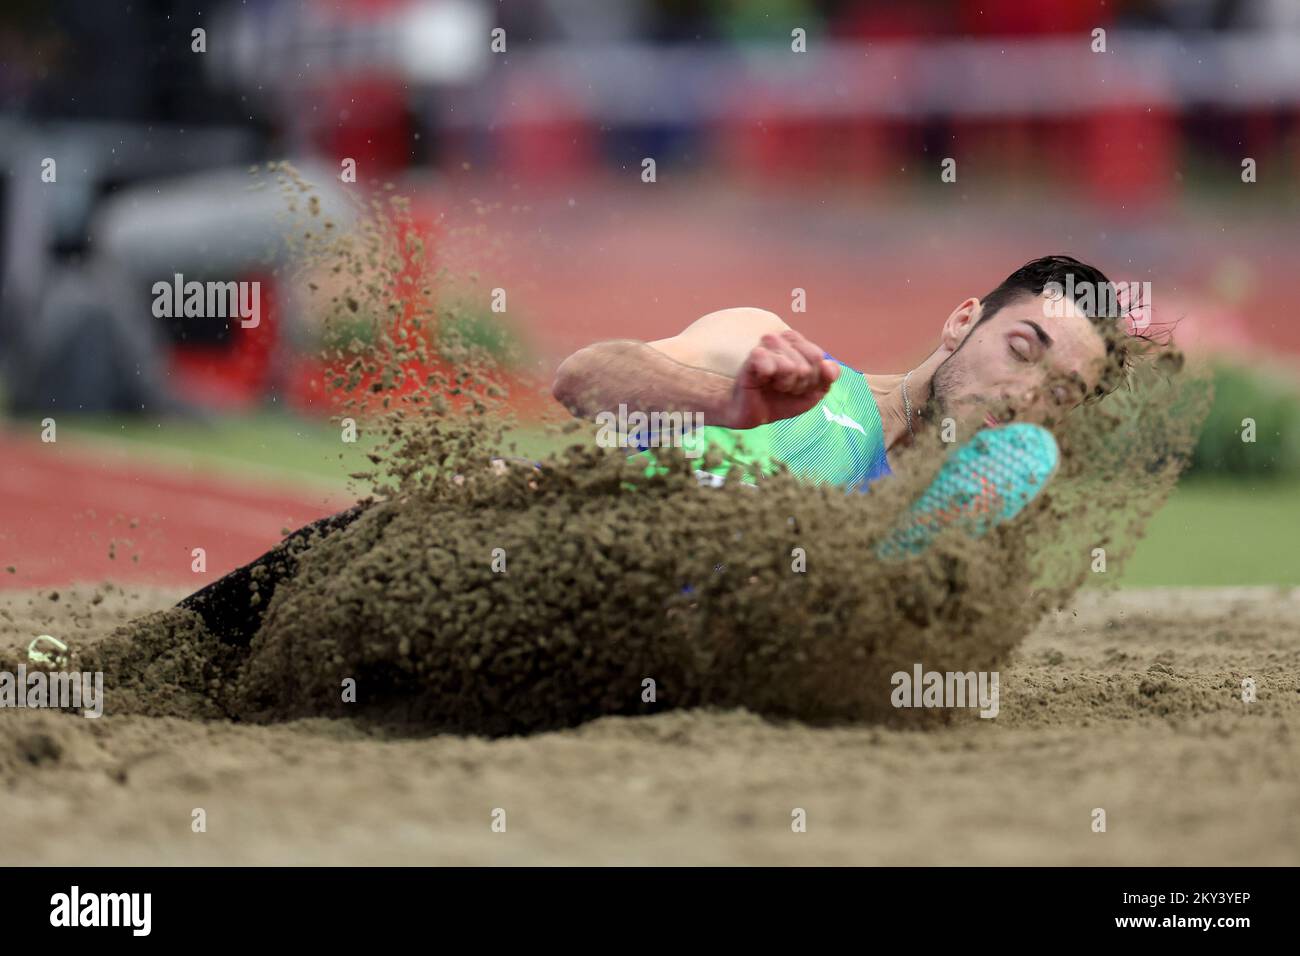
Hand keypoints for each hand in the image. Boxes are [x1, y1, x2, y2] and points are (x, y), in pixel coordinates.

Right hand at [722, 330, 839, 428]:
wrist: (753, 414)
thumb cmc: (782, 400)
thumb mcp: (813, 392)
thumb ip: (828, 378)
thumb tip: (829, 365)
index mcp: (798, 343)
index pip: (818, 356)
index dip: (813, 378)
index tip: (801, 386)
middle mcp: (782, 340)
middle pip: (808, 363)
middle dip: (801, 384)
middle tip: (786, 388)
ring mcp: (767, 346)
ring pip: (791, 366)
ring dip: (785, 384)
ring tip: (774, 386)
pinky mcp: (753, 357)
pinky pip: (769, 363)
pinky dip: (771, 377)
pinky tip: (763, 380)